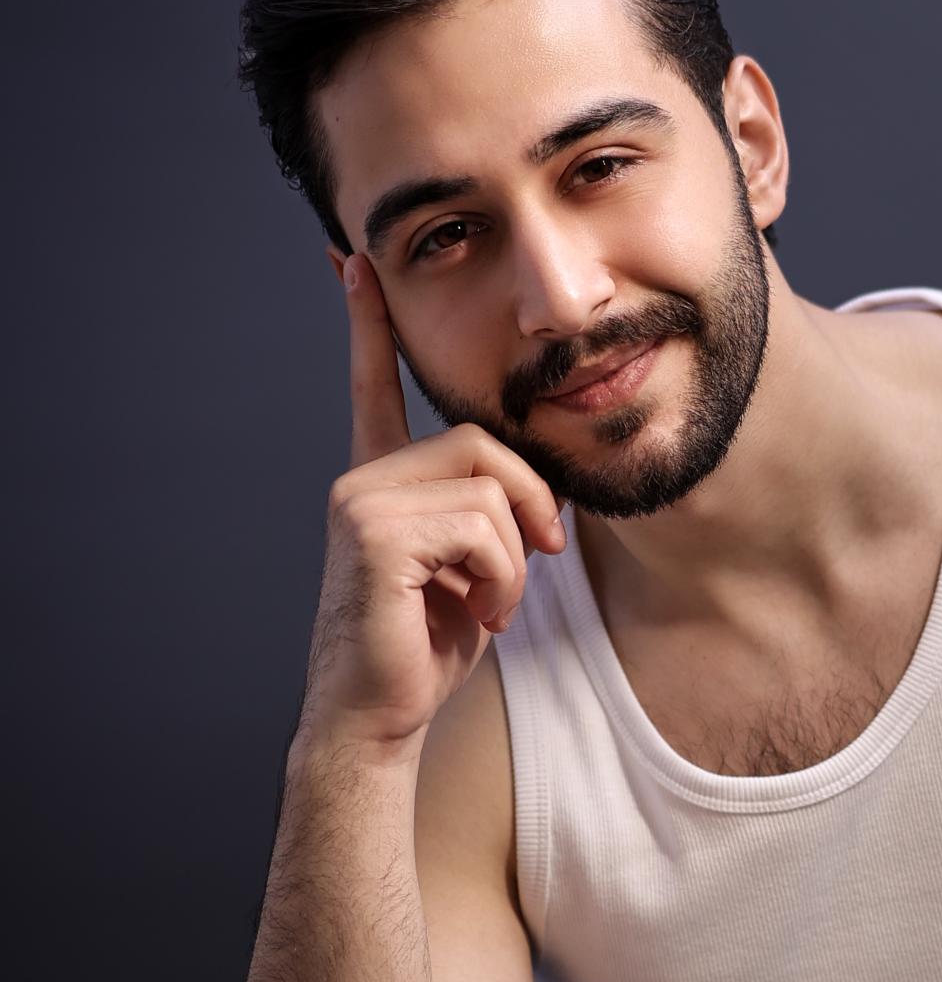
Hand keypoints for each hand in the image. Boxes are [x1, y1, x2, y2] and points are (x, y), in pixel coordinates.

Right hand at [297, 252, 569, 762]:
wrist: (379, 716)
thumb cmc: (428, 646)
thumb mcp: (478, 569)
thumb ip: (496, 515)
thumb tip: (548, 496)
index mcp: (383, 481)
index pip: (377, 389)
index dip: (369, 327)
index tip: (354, 265)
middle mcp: (364, 480)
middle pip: (481, 442)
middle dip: (531, 502)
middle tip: (540, 557)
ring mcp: (362, 502)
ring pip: (489, 490)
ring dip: (514, 560)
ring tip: (491, 604)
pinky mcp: (375, 534)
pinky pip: (479, 526)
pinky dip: (500, 577)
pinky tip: (477, 612)